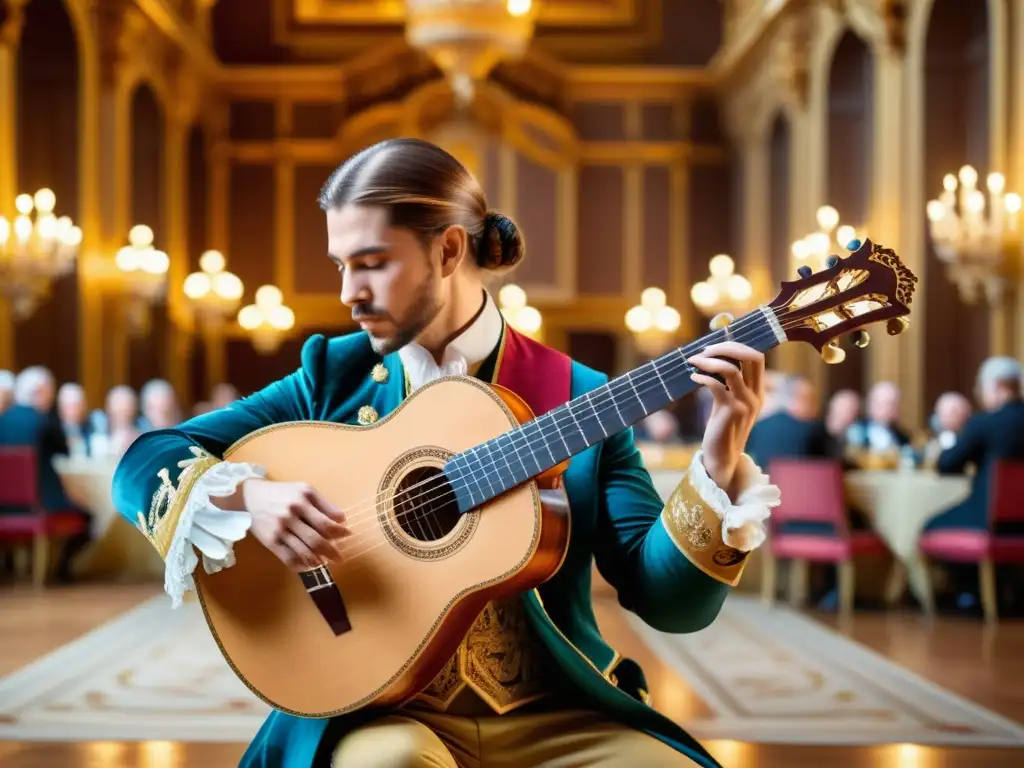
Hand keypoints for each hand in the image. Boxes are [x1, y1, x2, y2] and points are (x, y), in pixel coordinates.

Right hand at [241, 478, 350, 571]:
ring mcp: (280, 530)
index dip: (339, 532)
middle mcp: (291, 514)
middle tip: (340, 558)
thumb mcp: (304, 490)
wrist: (250, 497)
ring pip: (304, 551)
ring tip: (326, 563)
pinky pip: (288, 558)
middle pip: (316, 539)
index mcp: (303, 500)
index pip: (326, 522)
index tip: (347, 535)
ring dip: (318, 560)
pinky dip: (301, 565)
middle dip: (332, 552)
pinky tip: (308, 566)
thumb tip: (341, 519)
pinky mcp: (270, 542)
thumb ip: (323, 503)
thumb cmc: (282, 493)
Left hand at [687, 341, 765, 495]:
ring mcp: (745, 404)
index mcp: (757, 391)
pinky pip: (717, 385)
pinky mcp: (731, 412)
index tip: (714, 346)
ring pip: (732, 369)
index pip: (757, 357)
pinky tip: (693, 378)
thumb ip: (727, 382)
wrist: (721, 457)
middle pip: (751, 357)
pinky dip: (703, 377)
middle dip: (726, 347)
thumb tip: (712, 355)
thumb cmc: (721, 427)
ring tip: (693, 361)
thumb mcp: (727, 401)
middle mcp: (756, 396)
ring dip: (710, 361)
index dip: (736, 345)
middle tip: (704, 350)